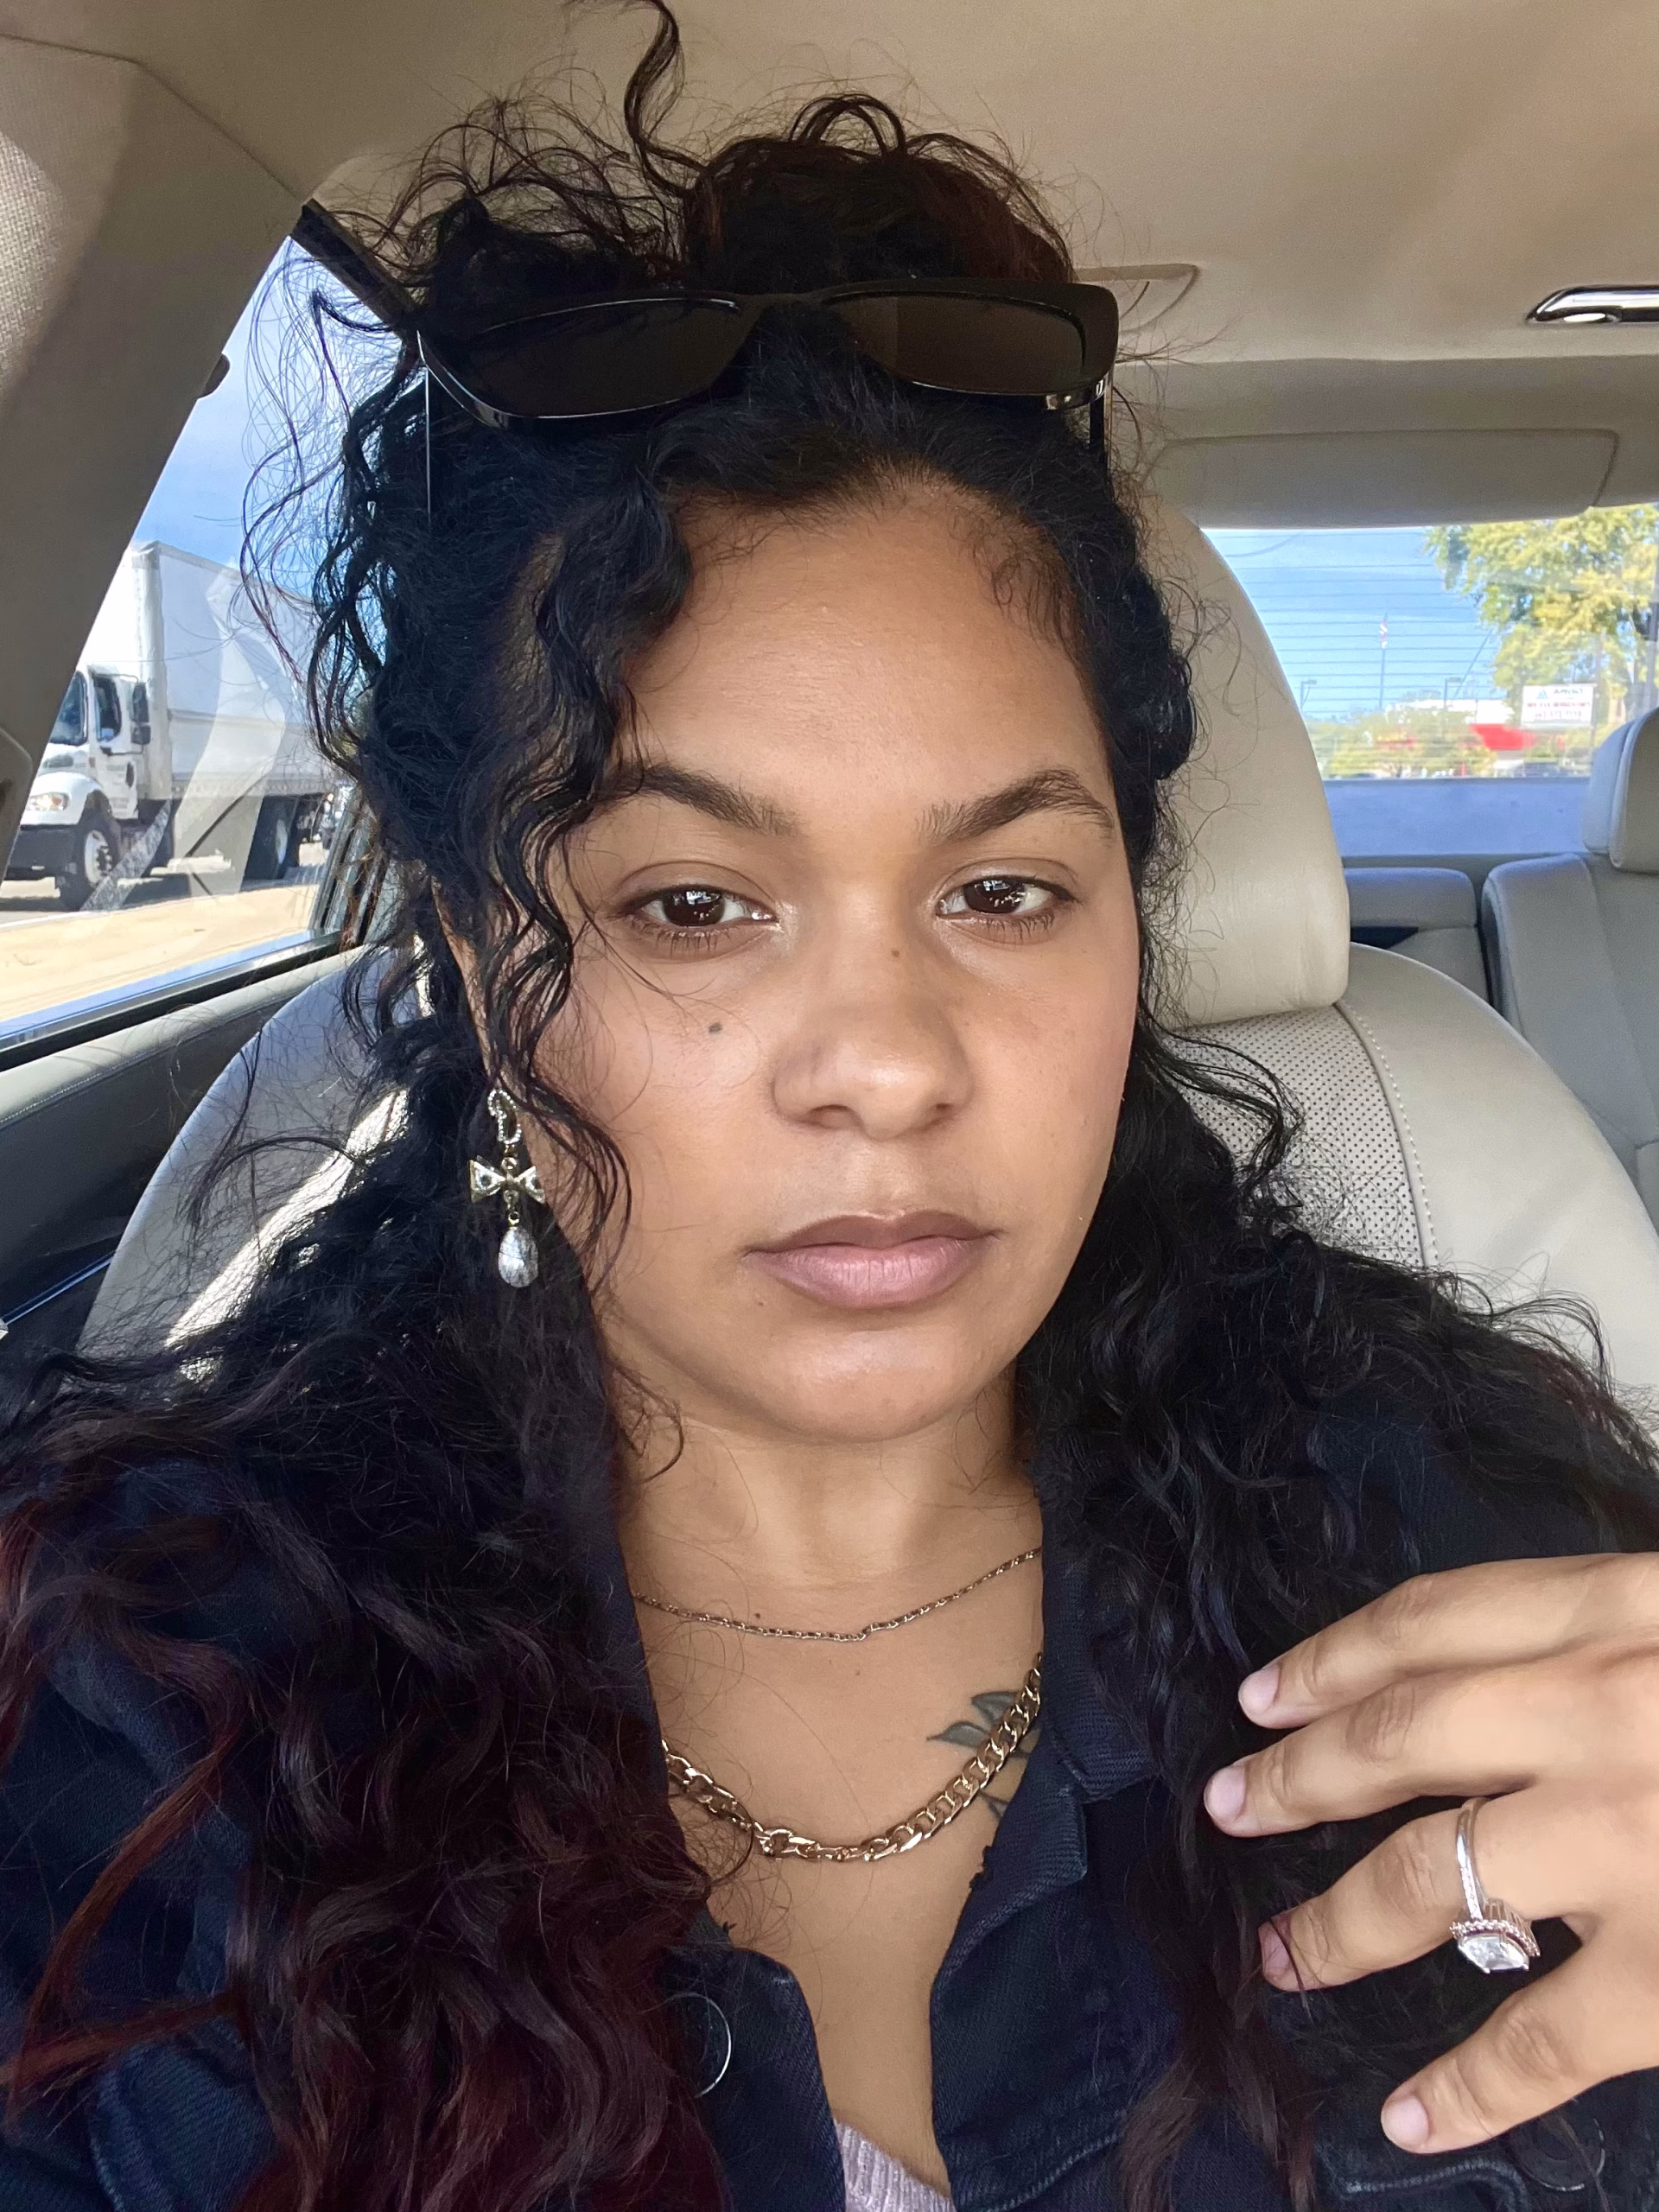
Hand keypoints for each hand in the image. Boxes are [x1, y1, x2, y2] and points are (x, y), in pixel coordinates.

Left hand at [1202, 1555, 1658, 2155]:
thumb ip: (1621, 1639)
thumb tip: (1505, 1685)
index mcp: (1632, 1609)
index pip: (1435, 1620)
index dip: (1333, 1659)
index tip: (1266, 1694)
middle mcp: (1609, 1710)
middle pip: (1400, 1737)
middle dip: (1297, 1780)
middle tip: (1229, 1806)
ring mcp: (1637, 1843)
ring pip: (1434, 1882)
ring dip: (1339, 1923)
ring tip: (1283, 1953)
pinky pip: (1543, 2039)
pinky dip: (1467, 2085)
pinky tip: (1409, 2114)